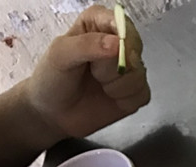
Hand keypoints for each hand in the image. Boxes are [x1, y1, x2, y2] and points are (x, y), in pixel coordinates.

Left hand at [25, 4, 150, 142]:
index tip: (109, 52)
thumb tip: (118, 44)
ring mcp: (127, 68)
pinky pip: (143, 94)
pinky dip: (125, 100)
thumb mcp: (61, 54)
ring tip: (99, 86)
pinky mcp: (134, 91)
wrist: (53, 113)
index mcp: (98, 23)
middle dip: (114, 66)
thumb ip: (87, 45)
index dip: (120, 38)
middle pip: (134, 49)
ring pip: (139, 74)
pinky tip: (110, 98)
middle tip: (94, 72)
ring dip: (117, 86)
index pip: (122, 22)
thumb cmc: (52, 79)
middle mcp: (116, 43)